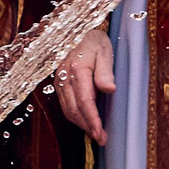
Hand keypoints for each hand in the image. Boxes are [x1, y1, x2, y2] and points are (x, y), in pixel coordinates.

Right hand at [54, 26, 115, 143]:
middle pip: (74, 110)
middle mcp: (64, 77)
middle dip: (87, 127)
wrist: (77, 29)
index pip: (84, 102)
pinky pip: (65, 104)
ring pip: (67, 109)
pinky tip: (85, 120)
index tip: (100, 134)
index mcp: (77, 69)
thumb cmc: (93, 40)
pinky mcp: (58, 82)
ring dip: (81, 124)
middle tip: (101, 139)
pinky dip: (75, 115)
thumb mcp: (105, 51)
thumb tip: (110, 89)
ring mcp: (59, 80)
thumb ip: (106, 71)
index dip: (92, 120)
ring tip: (95, 133)